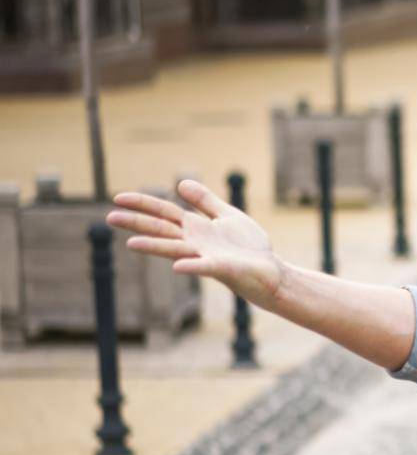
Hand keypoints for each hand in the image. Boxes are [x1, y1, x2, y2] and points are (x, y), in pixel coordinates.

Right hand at [107, 179, 286, 307]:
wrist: (270, 271)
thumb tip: (179, 183)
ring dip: (155, 246)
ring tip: (131, 244)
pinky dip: (193, 266)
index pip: (164, 213)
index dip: (143, 204)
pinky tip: (178, 267)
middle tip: (109, 217)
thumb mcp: (226, 216)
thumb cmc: (247, 247)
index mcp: (196, 228)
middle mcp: (195, 243)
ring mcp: (207, 256)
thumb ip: (205, 201)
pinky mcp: (223, 268)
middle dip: (138, 223)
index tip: (118, 197)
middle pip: (162, 229)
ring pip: (176, 249)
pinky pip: (205, 267)